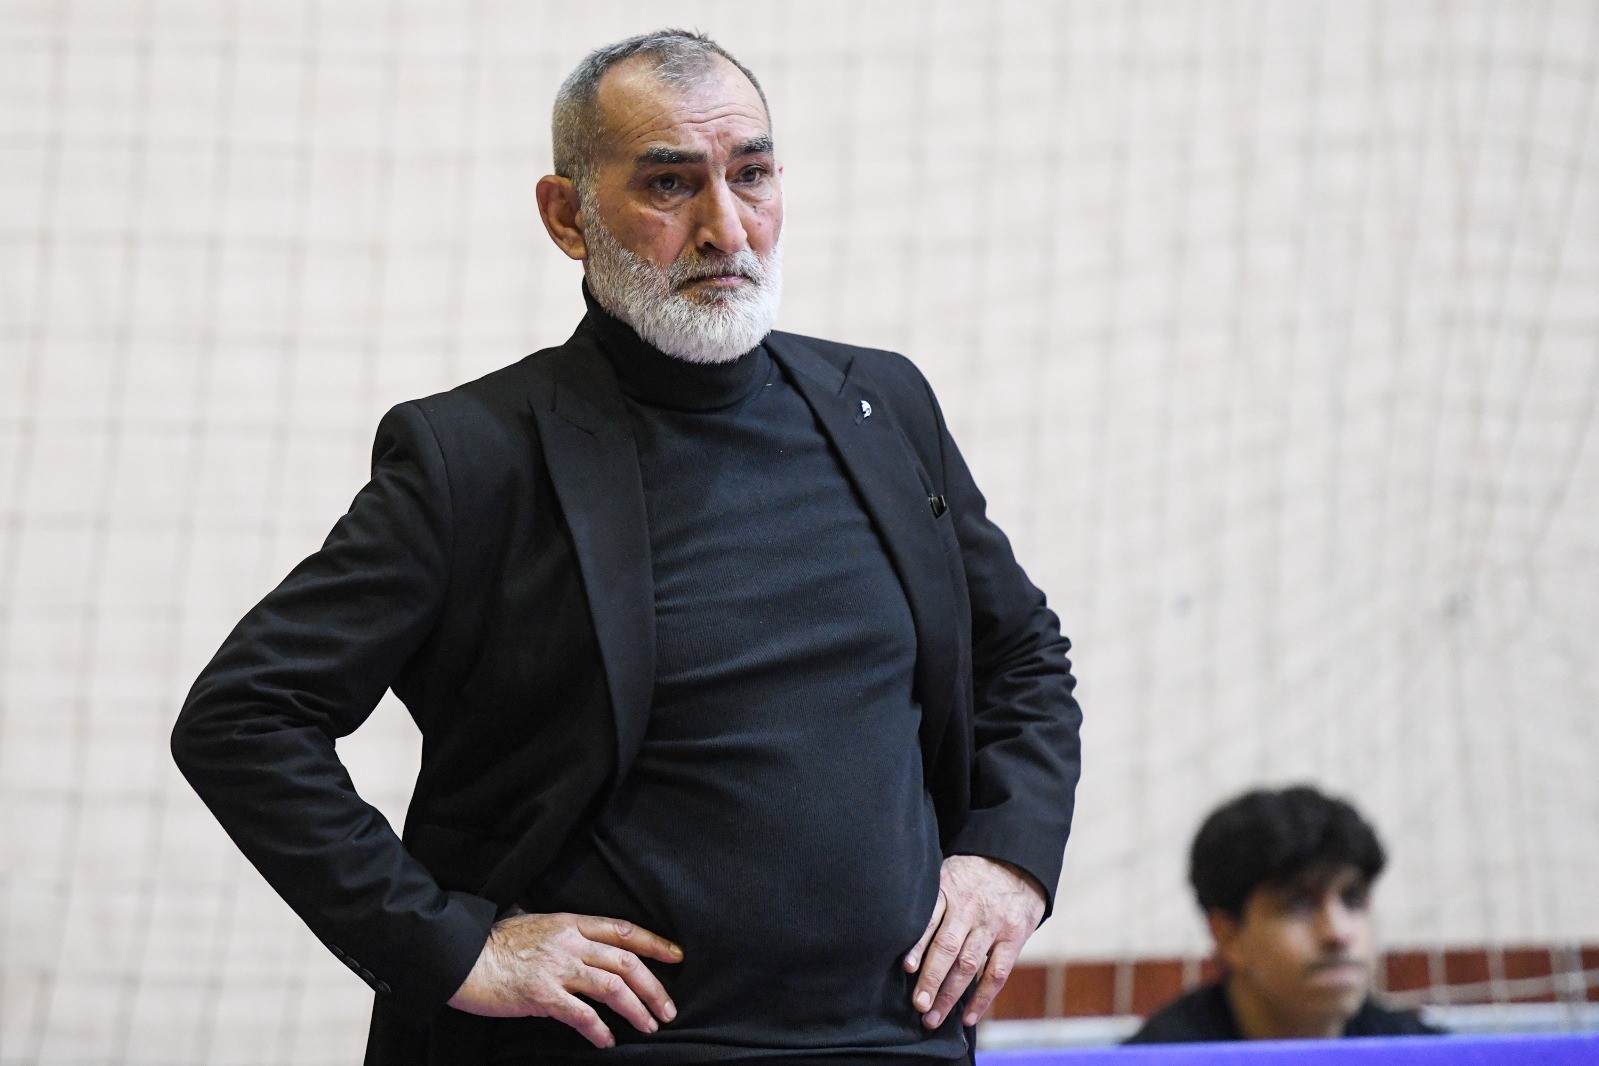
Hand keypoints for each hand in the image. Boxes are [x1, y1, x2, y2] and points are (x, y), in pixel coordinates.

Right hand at [447, 911, 682, 1047]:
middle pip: (625, 961)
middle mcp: (569, 941)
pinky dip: (598, 1029)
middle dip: (653, 986)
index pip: (623, 930)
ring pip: (611, 986)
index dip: (654, 943)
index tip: (676, 956)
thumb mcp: (534, 923)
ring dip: (636, 1009)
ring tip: (650, 1026)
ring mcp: (556, 968)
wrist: (460, 957)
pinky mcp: (541, 994)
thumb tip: (580, 937)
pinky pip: (581, 1014)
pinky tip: (608, 1041)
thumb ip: (561, 930)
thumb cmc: (493, 943)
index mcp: (570, 922)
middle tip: (668, 1008)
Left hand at [904, 855, 1045, 1028]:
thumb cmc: (970, 874)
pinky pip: (997, 973)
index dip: (918, 944)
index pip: (930, 918)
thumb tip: (896, 933)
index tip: (907, 967)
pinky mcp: (1014, 937)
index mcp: (949, 888)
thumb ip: (929, 900)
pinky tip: (968, 1017)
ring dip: (949, 995)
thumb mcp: (946, 873)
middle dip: (931, 979)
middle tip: (918, 1005)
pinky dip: (982, 998)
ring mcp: (994, 924)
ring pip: (969, 964)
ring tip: (932, 1018)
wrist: (1016, 861)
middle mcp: (971, 907)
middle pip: (948, 947)